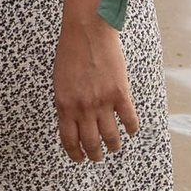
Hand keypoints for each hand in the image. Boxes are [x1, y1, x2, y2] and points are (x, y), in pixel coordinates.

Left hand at [54, 5, 137, 161]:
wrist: (87, 32)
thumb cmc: (70, 53)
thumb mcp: (59, 83)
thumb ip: (65, 104)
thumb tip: (72, 123)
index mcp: (64, 105)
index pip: (69, 140)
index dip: (75, 153)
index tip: (79, 159)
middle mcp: (83, 108)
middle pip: (90, 142)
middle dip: (94, 154)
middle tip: (98, 157)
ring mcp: (102, 102)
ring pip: (110, 136)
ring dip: (113, 145)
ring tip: (114, 147)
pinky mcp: (120, 93)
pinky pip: (129, 119)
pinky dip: (131, 128)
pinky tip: (130, 131)